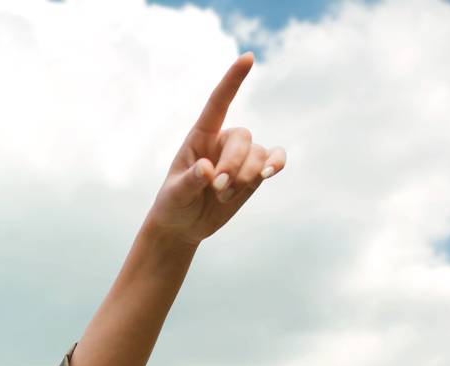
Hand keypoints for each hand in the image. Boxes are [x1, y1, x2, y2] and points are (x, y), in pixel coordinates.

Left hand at [146, 52, 286, 246]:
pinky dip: (276, 164)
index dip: (233, 80)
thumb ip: (190, 181)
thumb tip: (207, 168)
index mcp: (199, 137)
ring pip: (258, 154)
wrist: (183, 225)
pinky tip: (269, 173)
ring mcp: (241, 156)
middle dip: (233, 164)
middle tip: (216, 188)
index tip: (248, 57)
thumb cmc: (173, 203)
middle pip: (242, 137)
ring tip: (223, 196)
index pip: (218, 103)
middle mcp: (222, 141)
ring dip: (245, 177)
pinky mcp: (254, 172)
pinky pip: (274, 159)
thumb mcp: (174, 194)